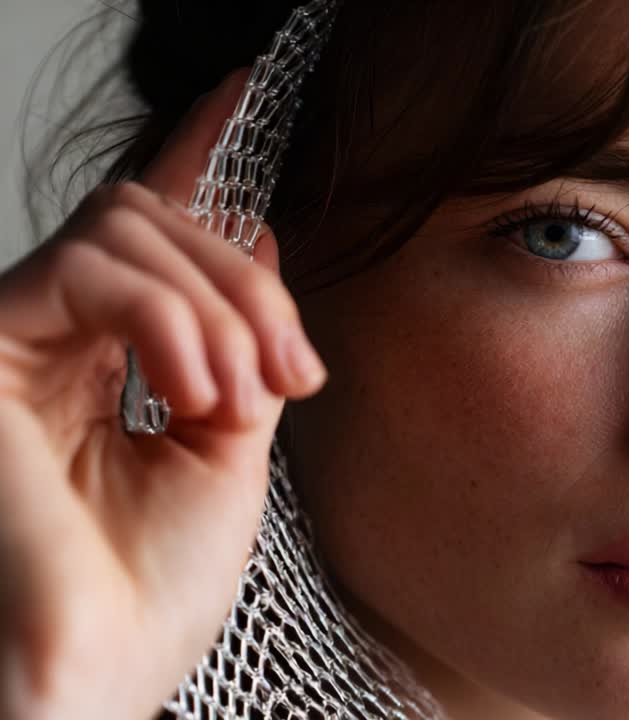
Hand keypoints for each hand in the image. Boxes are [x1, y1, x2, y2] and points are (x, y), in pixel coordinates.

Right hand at [0, 71, 326, 719]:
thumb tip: (255, 236)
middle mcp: (53, 338)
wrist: (95, 672)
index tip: (240, 93)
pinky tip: (193, 389)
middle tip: (291, 370)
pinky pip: (98, 270)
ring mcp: (13, 337)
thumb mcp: (228, 450)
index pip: (149, 236)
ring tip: (238, 395)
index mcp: (109, 362)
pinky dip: (171, 321)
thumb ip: (238, 343)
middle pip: (160, 222)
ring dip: (218, 307)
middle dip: (250, 283)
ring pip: (133, 230)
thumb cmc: (149, 592)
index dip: (192, 154)